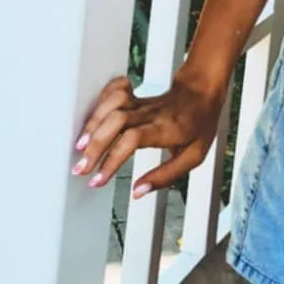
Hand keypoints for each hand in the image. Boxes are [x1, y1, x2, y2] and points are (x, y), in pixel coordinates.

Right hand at [73, 72, 225, 198]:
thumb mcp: (193, 157)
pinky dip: (99, 102)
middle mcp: (151, 113)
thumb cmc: (199, 126)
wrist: (203, 92)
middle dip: (95, 146)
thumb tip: (138, 192)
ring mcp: (141, 102)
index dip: (112, 159)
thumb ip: (166, 176)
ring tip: (80, 147)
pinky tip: (92, 119)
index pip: (133, 139)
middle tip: (80, 168)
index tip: (98, 180)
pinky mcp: (135, 94)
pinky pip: (114, 90)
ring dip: (92, 124)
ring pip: (112, 104)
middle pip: (116, 121)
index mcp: (166, 129)